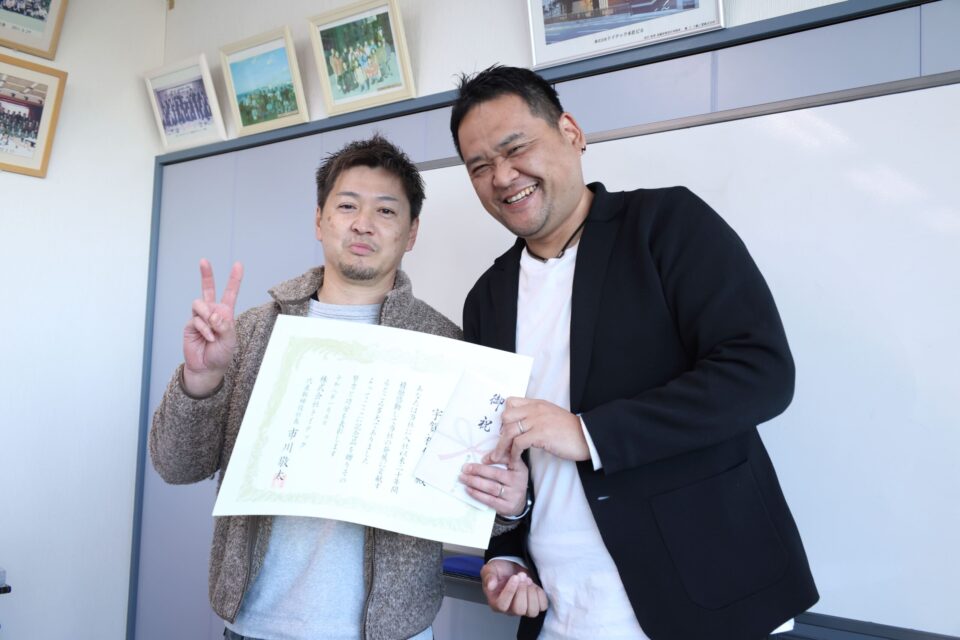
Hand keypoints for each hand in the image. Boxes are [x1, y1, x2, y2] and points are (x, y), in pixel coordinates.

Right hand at [182, 259, 242, 395]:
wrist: (207, 367)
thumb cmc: (221, 354)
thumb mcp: (230, 340)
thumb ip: (224, 325)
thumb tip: (214, 314)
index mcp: (225, 313)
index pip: (230, 293)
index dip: (234, 279)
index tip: (238, 265)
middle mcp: (212, 312)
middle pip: (208, 289)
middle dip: (206, 274)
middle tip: (204, 261)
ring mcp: (200, 317)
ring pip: (200, 303)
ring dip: (207, 315)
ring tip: (212, 329)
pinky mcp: (190, 324)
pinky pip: (196, 319)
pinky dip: (204, 329)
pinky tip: (208, 338)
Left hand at [459, 446, 527, 516]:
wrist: (519, 503)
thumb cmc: (511, 481)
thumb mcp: (512, 468)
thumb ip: (502, 459)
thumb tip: (485, 457)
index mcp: (520, 469)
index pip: (508, 459)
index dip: (495, 457)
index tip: (482, 458)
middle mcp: (518, 481)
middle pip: (496, 474)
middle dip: (478, 470)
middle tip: (465, 468)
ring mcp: (513, 495)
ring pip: (491, 487)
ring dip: (474, 482)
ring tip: (463, 478)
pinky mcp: (506, 506)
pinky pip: (489, 500)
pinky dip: (477, 494)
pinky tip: (469, 489)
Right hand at [481, 559, 547, 616]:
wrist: (510, 568)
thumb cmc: (499, 571)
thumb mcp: (490, 570)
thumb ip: (489, 577)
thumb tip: (490, 585)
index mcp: (496, 603)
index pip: (503, 605)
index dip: (510, 592)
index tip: (514, 577)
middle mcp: (510, 609)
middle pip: (519, 610)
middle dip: (522, 590)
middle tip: (521, 576)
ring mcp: (523, 608)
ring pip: (532, 611)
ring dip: (532, 594)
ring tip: (528, 580)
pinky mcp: (534, 604)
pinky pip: (542, 606)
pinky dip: (540, 595)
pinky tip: (534, 585)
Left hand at [486, 397, 588, 464]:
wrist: (587, 437)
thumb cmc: (570, 431)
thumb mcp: (551, 416)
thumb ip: (536, 417)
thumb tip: (520, 426)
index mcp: (537, 404)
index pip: (511, 402)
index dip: (504, 417)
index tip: (504, 430)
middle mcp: (535, 410)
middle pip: (506, 417)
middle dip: (500, 433)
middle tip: (500, 446)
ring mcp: (537, 421)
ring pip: (509, 431)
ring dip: (502, 447)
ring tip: (499, 458)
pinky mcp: (540, 435)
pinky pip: (518, 443)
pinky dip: (513, 454)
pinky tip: (514, 461)